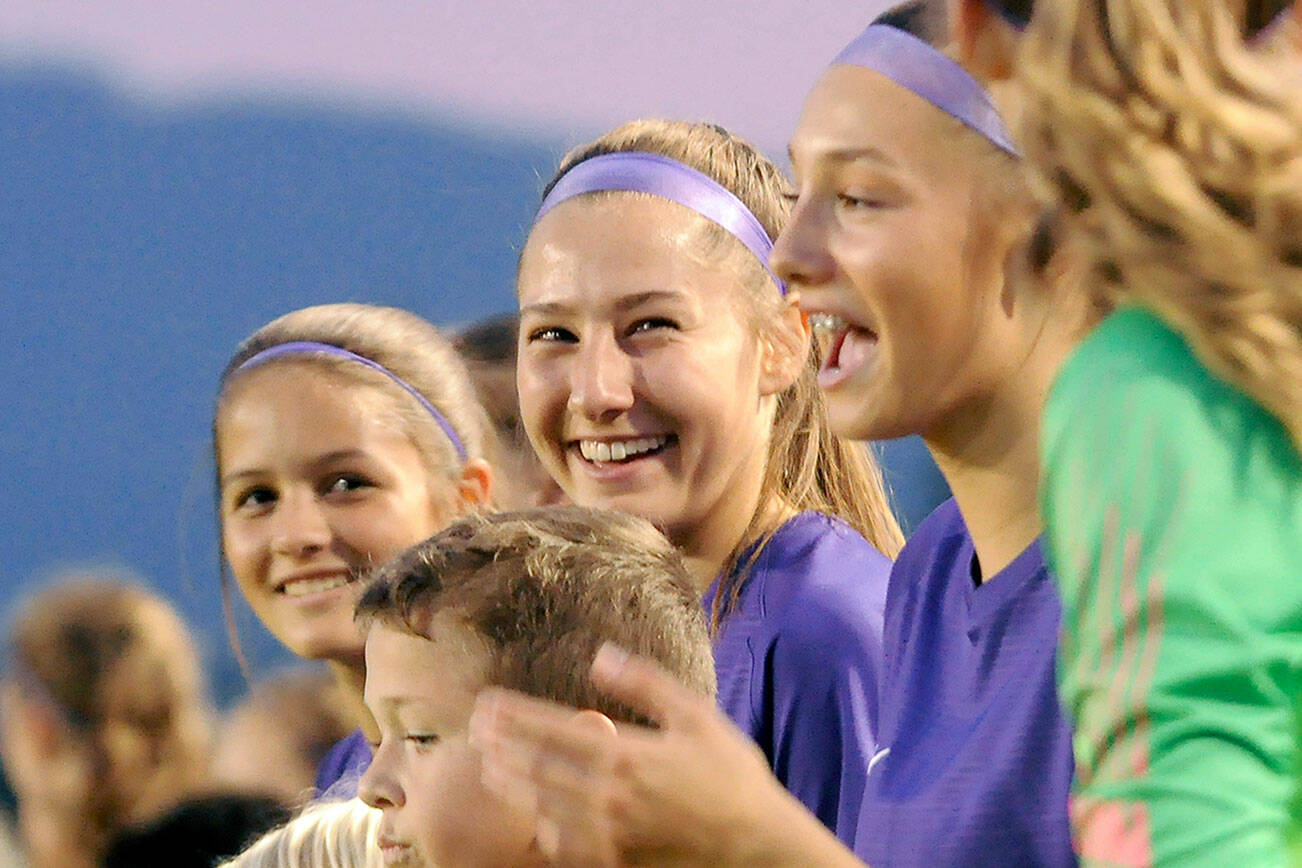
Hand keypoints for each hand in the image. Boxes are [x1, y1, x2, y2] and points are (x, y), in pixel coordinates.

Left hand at [469, 644, 861, 866]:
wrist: (757, 842)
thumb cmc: (731, 774)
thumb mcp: (695, 715)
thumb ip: (645, 683)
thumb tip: (600, 655)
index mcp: (626, 754)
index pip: (553, 729)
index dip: (515, 716)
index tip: (488, 703)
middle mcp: (609, 795)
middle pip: (538, 767)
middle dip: (503, 746)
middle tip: (476, 730)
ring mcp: (609, 833)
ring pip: (544, 806)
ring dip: (513, 783)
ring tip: (491, 766)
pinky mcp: (617, 860)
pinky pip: (566, 845)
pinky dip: (543, 825)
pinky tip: (533, 814)